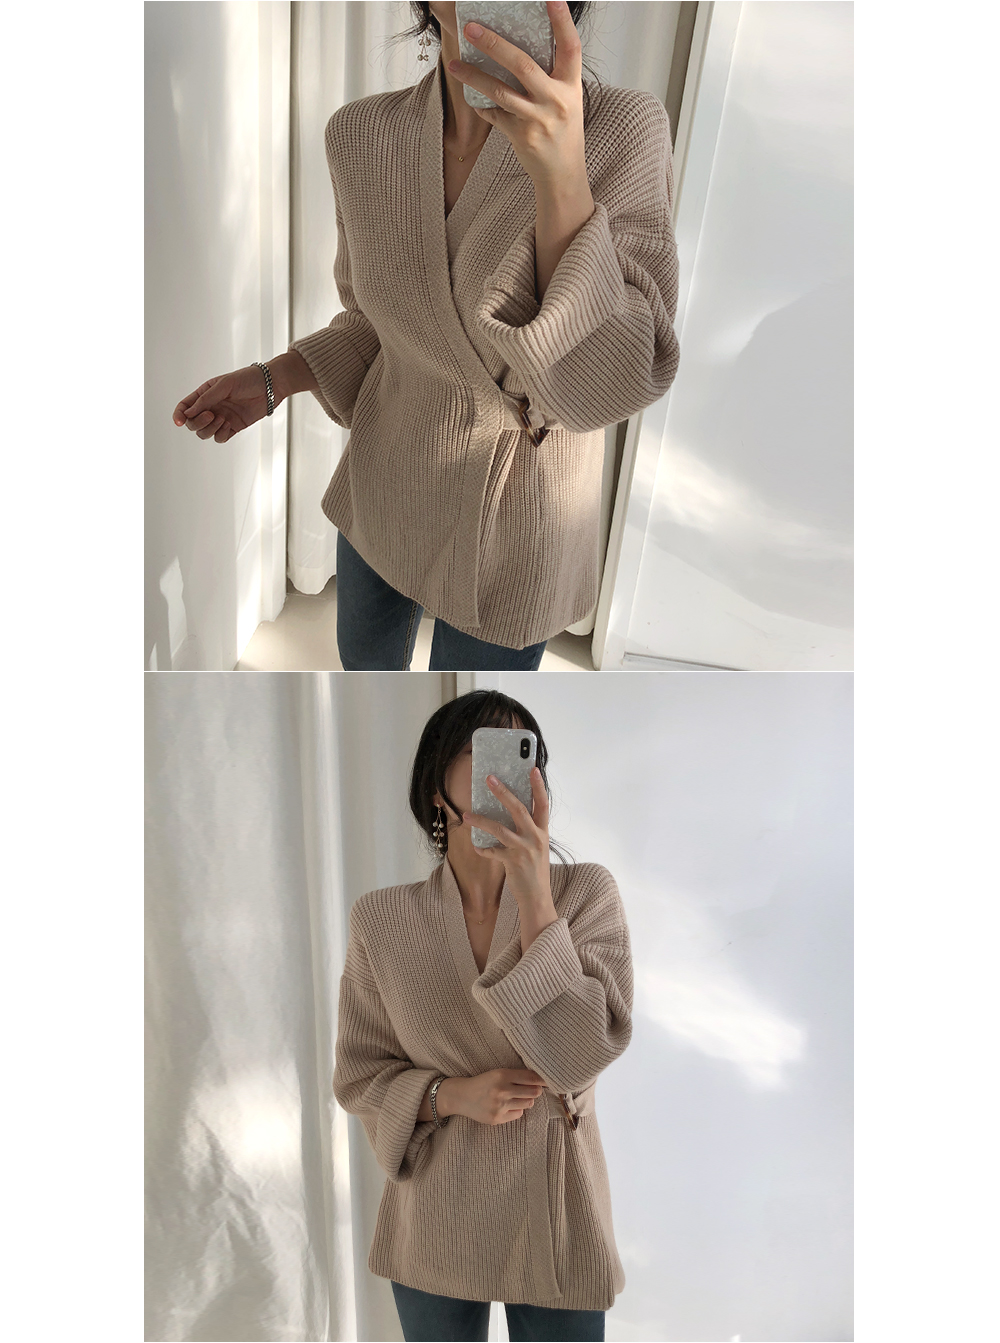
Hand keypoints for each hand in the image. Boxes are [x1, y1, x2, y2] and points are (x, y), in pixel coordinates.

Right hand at [172, 365, 271, 442]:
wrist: (270, 386)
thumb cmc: (248, 379)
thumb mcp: (224, 384)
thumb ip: (206, 399)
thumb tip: (189, 412)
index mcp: (205, 394)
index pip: (185, 406)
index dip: (179, 415)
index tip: (179, 422)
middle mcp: (211, 407)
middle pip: (193, 423)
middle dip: (198, 422)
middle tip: (211, 415)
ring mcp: (221, 418)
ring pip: (204, 433)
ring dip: (210, 429)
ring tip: (222, 418)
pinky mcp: (233, 427)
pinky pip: (219, 438)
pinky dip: (220, 434)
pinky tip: (229, 424)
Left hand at [447, 0, 585, 188]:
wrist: (563, 175)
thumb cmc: (563, 131)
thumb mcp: (566, 100)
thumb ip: (550, 76)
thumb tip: (517, 48)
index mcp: (571, 86)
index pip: (570, 46)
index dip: (562, 21)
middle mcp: (557, 101)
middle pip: (522, 65)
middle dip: (493, 44)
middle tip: (470, 28)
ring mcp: (538, 120)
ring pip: (501, 91)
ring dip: (474, 77)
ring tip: (453, 65)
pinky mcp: (522, 136)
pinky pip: (494, 115)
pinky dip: (481, 106)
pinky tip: (472, 99)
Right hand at [447, 1069, 546, 1125]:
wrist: (462, 1096)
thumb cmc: (483, 1082)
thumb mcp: (498, 1073)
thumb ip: (517, 1076)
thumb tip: (541, 1081)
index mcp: (502, 1075)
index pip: (531, 1077)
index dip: (543, 1079)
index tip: (550, 1080)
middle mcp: (502, 1090)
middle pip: (534, 1092)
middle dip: (536, 1090)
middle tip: (534, 1089)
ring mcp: (499, 1106)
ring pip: (528, 1103)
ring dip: (526, 1100)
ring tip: (516, 1097)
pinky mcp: (497, 1118)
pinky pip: (518, 1114)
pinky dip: (516, 1110)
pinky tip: (506, 1106)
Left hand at [464, 767, 551, 908]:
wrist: (537, 896)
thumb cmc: (534, 868)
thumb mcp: (537, 845)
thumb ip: (527, 829)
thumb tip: (508, 810)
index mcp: (543, 830)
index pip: (543, 803)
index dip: (538, 786)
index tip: (532, 769)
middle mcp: (536, 837)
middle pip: (519, 809)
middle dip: (503, 792)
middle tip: (489, 778)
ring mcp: (524, 849)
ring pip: (500, 829)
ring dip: (481, 820)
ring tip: (466, 814)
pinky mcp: (513, 862)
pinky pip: (492, 851)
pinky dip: (482, 849)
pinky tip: (476, 846)